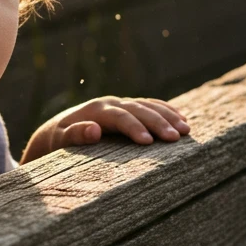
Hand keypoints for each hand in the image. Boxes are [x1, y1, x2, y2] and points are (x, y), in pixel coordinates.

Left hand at [21, 95, 190, 162]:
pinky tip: (182, 119)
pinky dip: (167, 111)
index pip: (120, 117)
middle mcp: (111, 103)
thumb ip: (75, 135)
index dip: (135, 128)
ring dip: (168, 116)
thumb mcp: (60, 140)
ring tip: (186, 130)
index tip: (149, 141)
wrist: (58, 130)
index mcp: (96, 110)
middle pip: (139, 109)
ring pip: (149, 105)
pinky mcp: (128, 108)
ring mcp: (122, 103)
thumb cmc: (59, 140)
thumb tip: (94, 130)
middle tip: (176, 137)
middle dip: (158, 122)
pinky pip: (151, 105)